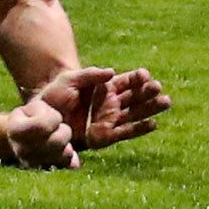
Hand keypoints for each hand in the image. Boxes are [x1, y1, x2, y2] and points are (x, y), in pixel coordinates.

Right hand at [5, 92, 79, 170]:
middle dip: (63, 131)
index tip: (52, 115)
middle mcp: (21, 150)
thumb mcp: (33, 107)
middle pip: (57, 141)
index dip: (53, 118)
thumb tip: (59, 124)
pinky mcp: (45, 172)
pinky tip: (63, 149)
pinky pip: (68, 165)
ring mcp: (33, 164)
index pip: (43, 125)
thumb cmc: (30, 117)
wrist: (19, 137)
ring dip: (66, 143)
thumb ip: (45, 112)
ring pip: (65, 154)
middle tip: (57, 127)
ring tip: (57, 138)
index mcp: (15, 130)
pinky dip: (70, 157)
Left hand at [43, 65, 169, 151]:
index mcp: (104, 88)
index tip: (145, 75)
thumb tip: (111, 71)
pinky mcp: (106, 136)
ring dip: (150, 108)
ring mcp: (110, 119)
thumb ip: (89, 74)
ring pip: (135, 113)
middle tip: (159, 88)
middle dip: (148, 92)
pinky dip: (140, 129)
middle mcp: (111, 103)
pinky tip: (153, 124)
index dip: (136, 78)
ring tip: (165, 102)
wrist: (43, 119)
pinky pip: (126, 132)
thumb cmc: (54, 96)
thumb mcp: (69, 80)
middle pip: (135, 97)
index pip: (126, 82)